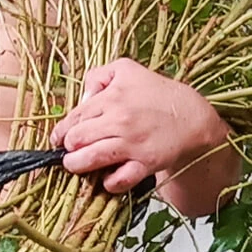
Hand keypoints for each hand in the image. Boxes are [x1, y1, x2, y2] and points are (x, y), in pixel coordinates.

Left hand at [52, 56, 238, 215]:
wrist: (191, 117)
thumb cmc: (157, 94)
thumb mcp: (126, 69)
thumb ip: (98, 76)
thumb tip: (82, 99)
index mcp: (112, 96)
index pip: (75, 117)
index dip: (62, 130)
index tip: (60, 138)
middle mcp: (119, 120)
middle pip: (76, 139)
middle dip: (69, 147)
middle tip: (71, 149)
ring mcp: (131, 143)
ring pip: (90, 159)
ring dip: (77, 165)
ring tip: (76, 165)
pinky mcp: (144, 163)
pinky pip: (118, 180)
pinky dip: (108, 182)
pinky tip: (106, 178)